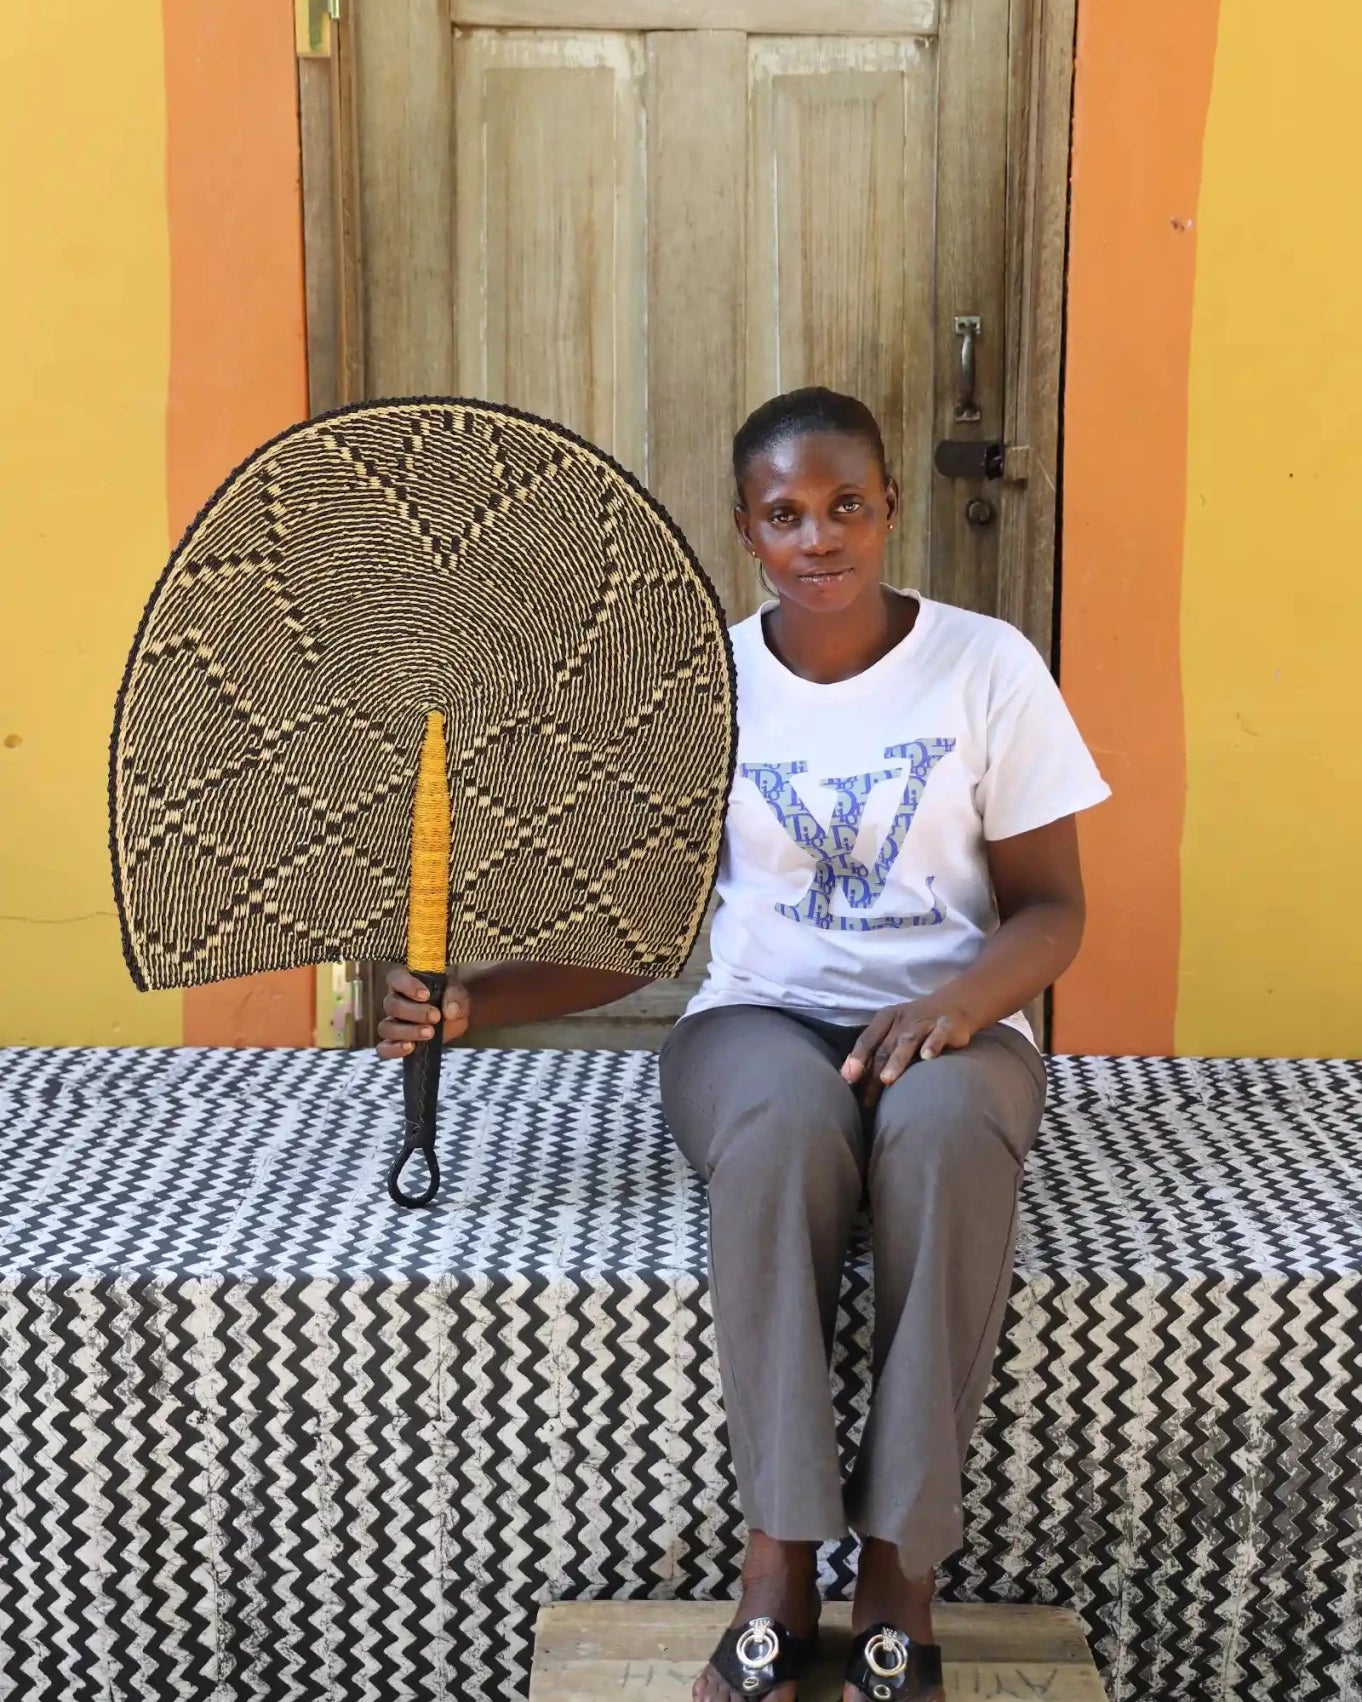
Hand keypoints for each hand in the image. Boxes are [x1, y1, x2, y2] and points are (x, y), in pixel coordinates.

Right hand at [376, 965, 470, 1059]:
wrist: (454, 1019)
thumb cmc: (451, 1000)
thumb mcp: (458, 994)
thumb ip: (456, 997)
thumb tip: (450, 1010)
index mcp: (405, 982)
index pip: (396, 978)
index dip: (407, 986)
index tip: (426, 995)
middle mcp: (394, 1000)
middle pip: (391, 1005)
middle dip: (414, 1012)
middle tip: (435, 1017)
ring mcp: (392, 1022)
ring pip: (386, 1027)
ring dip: (407, 1031)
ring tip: (429, 1033)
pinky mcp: (394, 1042)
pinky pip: (384, 1048)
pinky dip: (394, 1049)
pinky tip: (411, 1047)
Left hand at [840, 997, 976, 1108]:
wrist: (953, 1005)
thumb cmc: (915, 1025)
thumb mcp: (893, 1030)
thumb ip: (874, 1050)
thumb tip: (849, 1076)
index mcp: (886, 1019)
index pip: (867, 1039)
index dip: (856, 1058)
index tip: (848, 1079)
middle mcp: (902, 1020)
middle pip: (885, 1047)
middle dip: (874, 1071)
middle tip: (866, 1097)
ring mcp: (925, 1022)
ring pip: (907, 1041)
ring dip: (897, 1060)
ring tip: (887, 1079)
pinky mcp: (946, 1026)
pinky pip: (939, 1035)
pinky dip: (933, 1045)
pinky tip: (927, 1057)